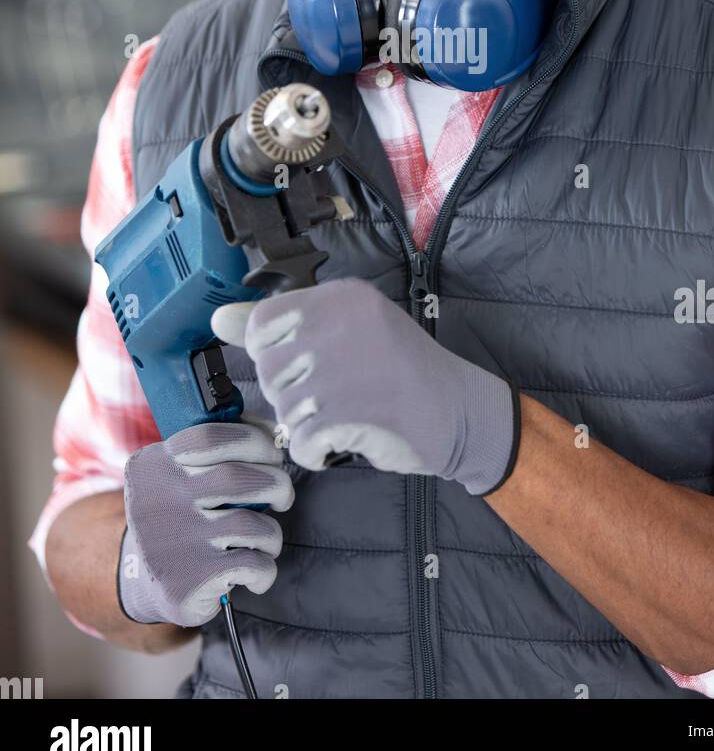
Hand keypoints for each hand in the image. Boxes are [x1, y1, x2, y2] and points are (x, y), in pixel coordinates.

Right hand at [118, 416, 293, 626]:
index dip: (254, 438)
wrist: (153, 587)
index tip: (273, 452)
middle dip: (276, 483)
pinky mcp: (189, 580)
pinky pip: (252, 564)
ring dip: (271, 534)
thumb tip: (271, 431)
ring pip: (250, 525)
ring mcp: (172, 543)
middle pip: (235, 478)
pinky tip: (256, 575)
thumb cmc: (185, 520)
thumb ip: (216, 450)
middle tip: (282, 494)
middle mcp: (157, 502)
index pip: (209, 436)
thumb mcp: (183, 478)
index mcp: (154, 466)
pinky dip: (266, 569)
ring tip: (265, 541)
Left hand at [211, 278, 518, 496]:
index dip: (271, 355)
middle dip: (292, 395)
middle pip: (269, 370)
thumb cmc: (398, 371)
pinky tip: (345, 440)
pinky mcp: (352, 411)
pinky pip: (301, 442)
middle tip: (334, 396)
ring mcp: (346, 367)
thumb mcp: (345, 334)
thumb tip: (217, 320)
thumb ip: (281, 327)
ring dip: (307, 425)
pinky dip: (317, 452)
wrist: (460, 409)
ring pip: (283, 408)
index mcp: (341, 298)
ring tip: (345, 416)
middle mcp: (342, 324)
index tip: (303, 366)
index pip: (263, 323)